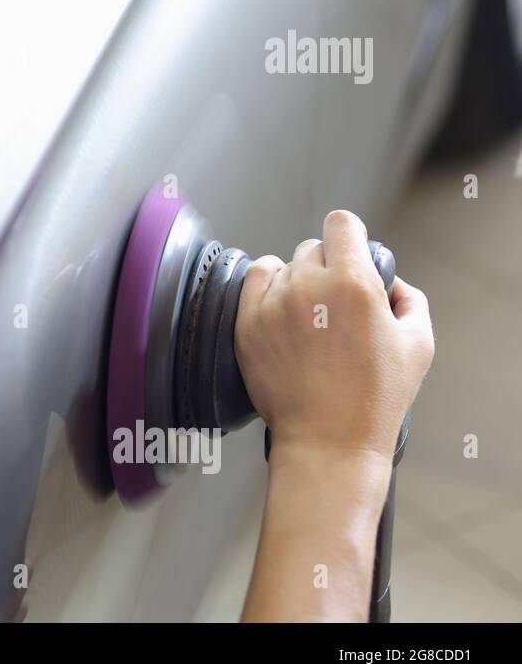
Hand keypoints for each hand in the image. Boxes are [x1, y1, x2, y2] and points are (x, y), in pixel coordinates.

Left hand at [234, 209, 433, 461]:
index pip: (341, 223)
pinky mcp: (246, 323)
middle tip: (336, 303)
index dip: (349, 235)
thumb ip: (408, 298)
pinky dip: (267, 287)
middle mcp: (308, 287)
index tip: (351, 252)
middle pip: (313, 248)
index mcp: (353, 284)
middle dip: (328, 267)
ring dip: (297, 279)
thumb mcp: (418, 343)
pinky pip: (254, 280)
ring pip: (283, 265)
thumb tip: (389, 280)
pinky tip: (281, 310)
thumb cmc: (376, 398)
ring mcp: (272, 304)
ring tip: (308, 314)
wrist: (328, 439)